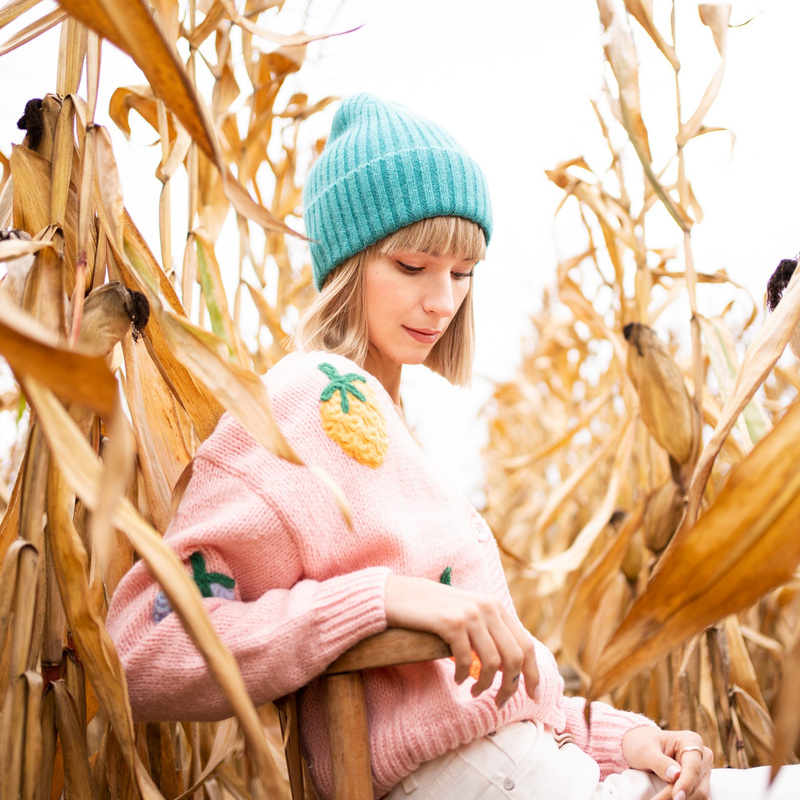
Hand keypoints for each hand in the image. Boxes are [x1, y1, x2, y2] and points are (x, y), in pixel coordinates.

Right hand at [384, 574, 538, 707]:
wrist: (399, 595)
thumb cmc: (434, 610)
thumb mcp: (468, 614)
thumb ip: (489, 630)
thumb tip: (512, 664)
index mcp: (496, 606)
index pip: (526, 644)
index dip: (533, 674)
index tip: (533, 696)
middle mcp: (488, 607)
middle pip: (514, 657)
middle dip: (511, 686)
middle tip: (499, 702)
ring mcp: (470, 614)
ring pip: (493, 662)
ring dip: (485, 685)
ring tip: (474, 692)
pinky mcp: (451, 622)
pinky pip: (467, 660)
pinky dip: (464, 676)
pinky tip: (458, 680)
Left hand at [622, 727, 712, 799]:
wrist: (640, 746)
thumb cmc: (642, 743)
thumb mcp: (644, 750)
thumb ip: (659, 762)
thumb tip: (676, 775)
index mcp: (691, 741)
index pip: (693, 767)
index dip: (686, 783)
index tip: (676, 797)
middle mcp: (701, 756)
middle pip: (697, 784)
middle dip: (678, 796)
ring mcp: (702, 771)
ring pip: (700, 794)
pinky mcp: (699, 784)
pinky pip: (697, 798)